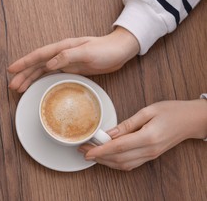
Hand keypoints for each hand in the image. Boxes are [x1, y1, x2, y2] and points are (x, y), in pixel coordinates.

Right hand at [8, 27, 139, 91]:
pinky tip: (36, 85)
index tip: (12, 70)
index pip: (38, 56)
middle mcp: (60, 54)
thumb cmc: (106, 49)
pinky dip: (41, 80)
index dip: (24, 63)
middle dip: (23, 74)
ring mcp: (65, 62)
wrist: (120, 50)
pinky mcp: (71, 68)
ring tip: (19, 88)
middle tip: (12, 85)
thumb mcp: (87, 52)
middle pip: (36, 65)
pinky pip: (51, 75)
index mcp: (62, 48)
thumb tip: (49, 64)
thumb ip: (67, 56)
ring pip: (42, 70)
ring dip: (30, 78)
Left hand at [78, 99, 206, 170]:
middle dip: (98, 156)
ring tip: (91, 153)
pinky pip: (130, 164)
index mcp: (147, 137)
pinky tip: (106, 157)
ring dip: (105, 161)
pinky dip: (116, 163)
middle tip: (83, 149)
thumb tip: (109, 133)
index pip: (118, 147)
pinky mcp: (151, 156)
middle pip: (118, 159)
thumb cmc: (172, 111)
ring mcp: (151, 156)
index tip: (86, 150)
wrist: (192, 120)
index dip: (100, 150)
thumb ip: (127, 124)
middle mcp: (149, 150)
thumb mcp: (148, 111)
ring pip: (123, 165)